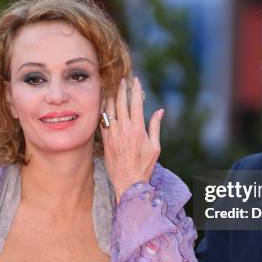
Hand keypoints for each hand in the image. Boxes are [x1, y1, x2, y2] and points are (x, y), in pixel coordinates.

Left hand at [100, 77, 163, 202]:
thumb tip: (159, 111)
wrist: (128, 182)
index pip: (136, 103)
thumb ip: (155, 127)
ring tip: (112, 89)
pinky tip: (104, 106)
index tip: (135, 80)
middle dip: (122, 89)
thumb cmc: (144, 166)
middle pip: (120, 103)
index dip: (135, 89)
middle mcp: (123, 129)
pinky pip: (102, 121)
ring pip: (109, 110)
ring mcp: (113, 134)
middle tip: (122, 80)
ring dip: (111, 98)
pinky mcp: (105, 140)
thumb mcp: (155, 147)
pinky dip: (103, 111)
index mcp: (137, 129)